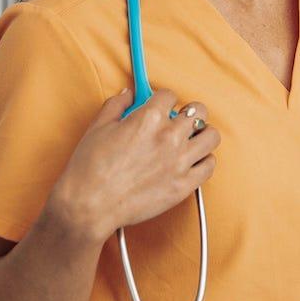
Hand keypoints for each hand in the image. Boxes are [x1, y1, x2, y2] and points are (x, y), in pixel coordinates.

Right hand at [50, 86, 220, 241]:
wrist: (89, 206)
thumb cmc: (89, 169)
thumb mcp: (98, 127)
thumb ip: (117, 105)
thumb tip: (128, 94)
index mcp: (149, 118)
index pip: (170, 95)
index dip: (163, 99)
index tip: (160, 106)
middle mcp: (169, 136)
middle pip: (198, 110)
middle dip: (188, 112)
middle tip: (179, 120)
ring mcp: (180, 161)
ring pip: (211, 136)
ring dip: (202, 133)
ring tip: (191, 139)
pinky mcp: (184, 185)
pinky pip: (209, 165)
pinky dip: (203, 160)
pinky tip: (192, 161)